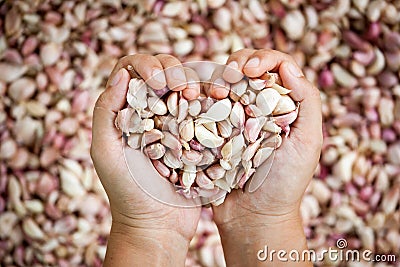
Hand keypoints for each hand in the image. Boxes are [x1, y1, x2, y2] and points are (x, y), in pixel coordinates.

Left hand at [90, 54, 200, 265]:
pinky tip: (212, 101)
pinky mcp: (196, 135)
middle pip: (161, 71)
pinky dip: (208, 99)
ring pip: (185, 85)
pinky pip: (203, 107)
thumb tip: (122, 74)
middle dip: (171, 69)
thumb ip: (106, 112)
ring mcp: (175, 123)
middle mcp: (150, 112)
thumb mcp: (106, 152)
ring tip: (195, 95)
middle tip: (180, 86)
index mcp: (125, 112)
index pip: (131, 70)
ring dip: (192, 82)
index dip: (144, 64)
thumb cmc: (127, 191)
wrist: (159, 224)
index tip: (157, 80)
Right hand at [211, 49, 322, 265]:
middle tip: (232, 74)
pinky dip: (202, 96)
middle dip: (239, 62)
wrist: (252, 216)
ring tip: (217, 88)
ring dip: (219, 76)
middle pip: (248, 67)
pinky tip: (199, 97)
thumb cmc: (284, 183)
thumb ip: (307, 103)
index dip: (264, 58)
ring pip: (225, 81)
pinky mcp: (212, 131)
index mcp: (283, 106)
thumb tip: (289, 68)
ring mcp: (233, 118)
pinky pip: (206, 104)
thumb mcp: (308, 143)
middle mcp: (258, 107)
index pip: (277, 66)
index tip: (250, 70)